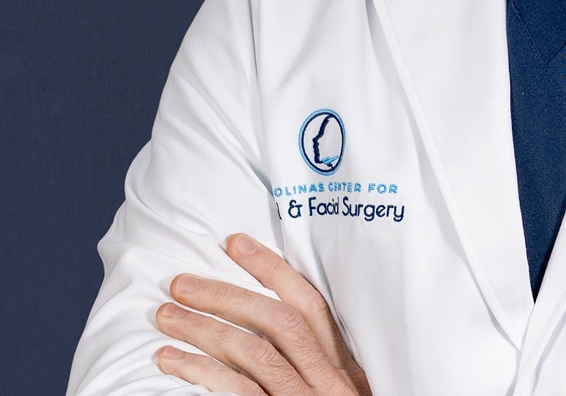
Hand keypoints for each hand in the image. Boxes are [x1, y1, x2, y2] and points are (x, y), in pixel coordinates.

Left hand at [155, 233, 370, 395]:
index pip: (309, 302)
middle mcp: (328, 379)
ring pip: (252, 352)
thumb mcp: (337, 393)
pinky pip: (238, 392)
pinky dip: (201, 373)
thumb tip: (265, 325)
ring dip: (203, 330)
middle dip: (226, 294)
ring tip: (164, 318)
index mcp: (343, 365)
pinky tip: (171, 362)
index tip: (234, 242)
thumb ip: (316, 363)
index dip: (271, 268)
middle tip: (180, 282)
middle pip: (277, 321)